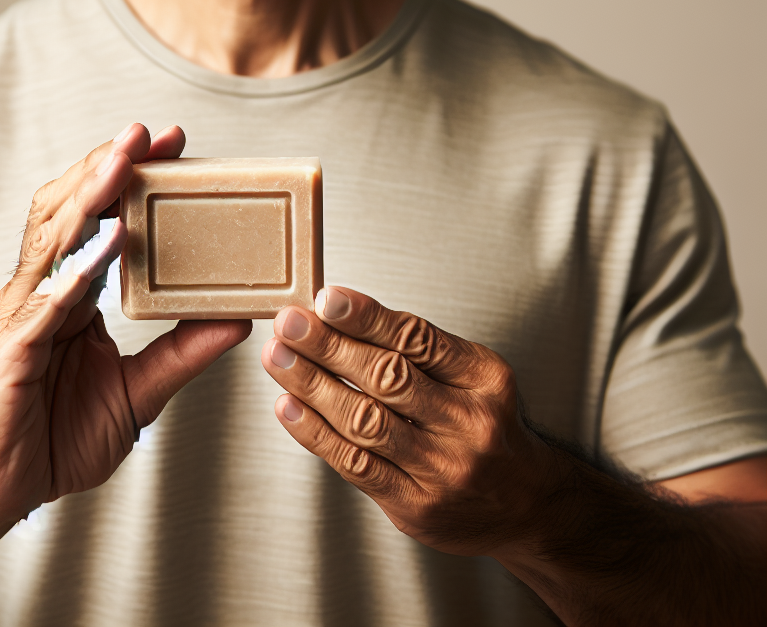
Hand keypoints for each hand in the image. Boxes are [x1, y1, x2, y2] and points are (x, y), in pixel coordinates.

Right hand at [0, 123, 251, 528]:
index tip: (171, 145)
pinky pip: (46, 302)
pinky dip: (77, 268)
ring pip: (51, 238)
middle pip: (67, 210)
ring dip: (90, 194)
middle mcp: (40, 293)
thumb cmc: (57, 439)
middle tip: (149, 133)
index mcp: (68, 296)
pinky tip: (107, 242)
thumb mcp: (139, 392)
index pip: (95, 220)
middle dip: (107, 166)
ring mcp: (20, 317)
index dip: (126, 180)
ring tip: (126, 159)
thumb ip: (183, 353)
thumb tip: (240, 320)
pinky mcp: (11, 351)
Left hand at [260, 286, 554, 557]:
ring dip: (312, 385)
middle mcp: (466, 422)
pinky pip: (356, 465)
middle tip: (289, 323)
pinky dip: (315, 433)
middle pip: (387, 377)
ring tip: (277, 357)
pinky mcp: (414, 506)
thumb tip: (342, 312)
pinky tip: (288, 406)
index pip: (418, 339)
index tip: (326, 298)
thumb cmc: (485, 423)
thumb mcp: (475, 375)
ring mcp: (441, 469)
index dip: (367, 317)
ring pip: (364, 420)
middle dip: (329, 346)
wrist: (527, 506)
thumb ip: (419, 348)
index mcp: (484, 378)